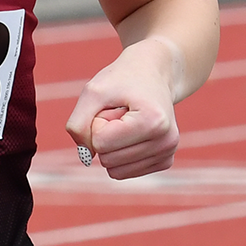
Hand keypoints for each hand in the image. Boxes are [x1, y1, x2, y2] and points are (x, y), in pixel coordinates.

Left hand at [64, 40, 180, 179]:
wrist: (153, 72)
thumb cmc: (122, 80)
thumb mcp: (93, 91)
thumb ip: (78, 124)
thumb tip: (87, 157)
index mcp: (153, 121)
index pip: (100, 142)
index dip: (97, 121)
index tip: (114, 105)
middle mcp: (166, 141)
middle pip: (107, 159)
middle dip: (104, 134)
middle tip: (120, 112)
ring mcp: (167, 153)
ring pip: (114, 171)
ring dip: (112, 145)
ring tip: (127, 121)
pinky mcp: (165, 161)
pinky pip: (124, 173)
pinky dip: (121, 153)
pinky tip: (134, 132)